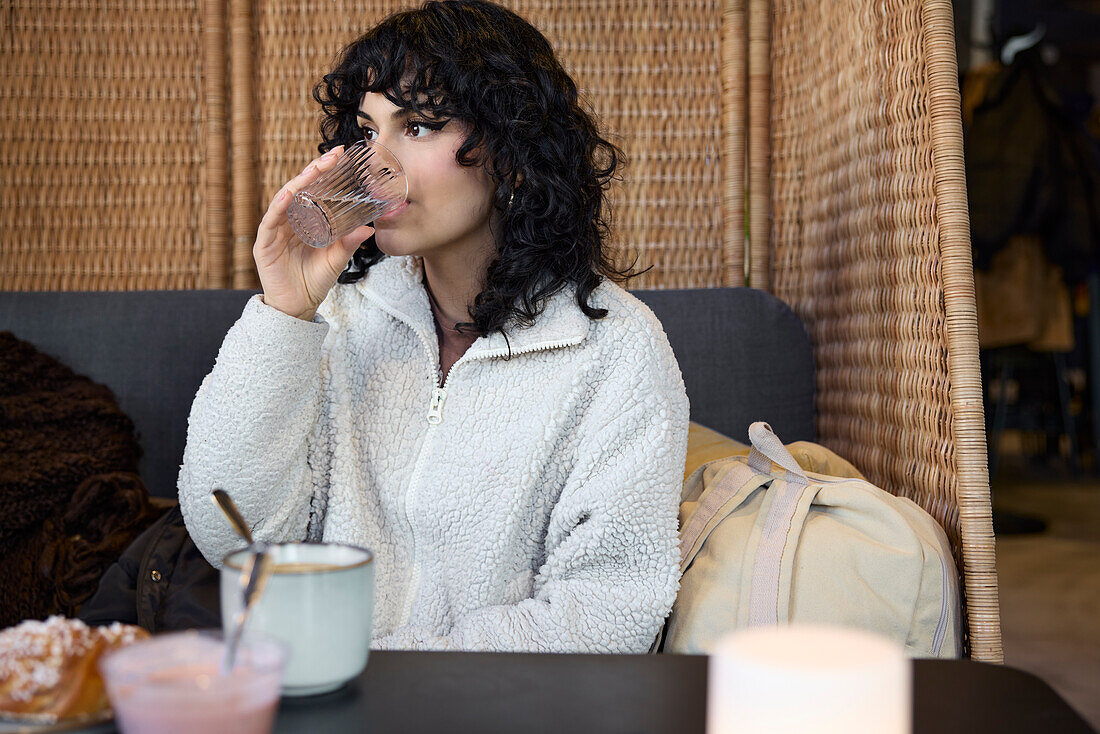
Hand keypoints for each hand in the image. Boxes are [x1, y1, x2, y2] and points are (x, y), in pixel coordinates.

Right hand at [253, 146, 374, 320]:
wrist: (298, 307)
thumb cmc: (315, 281)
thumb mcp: (337, 258)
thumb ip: (349, 242)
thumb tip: (370, 227)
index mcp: (304, 221)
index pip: (313, 191)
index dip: (324, 173)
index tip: (340, 156)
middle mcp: (287, 221)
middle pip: (299, 189)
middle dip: (314, 171)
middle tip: (332, 156)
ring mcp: (274, 231)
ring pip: (284, 199)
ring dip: (299, 183)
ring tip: (314, 170)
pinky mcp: (264, 244)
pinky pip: (270, 221)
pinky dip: (279, 206)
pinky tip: (289, 195)